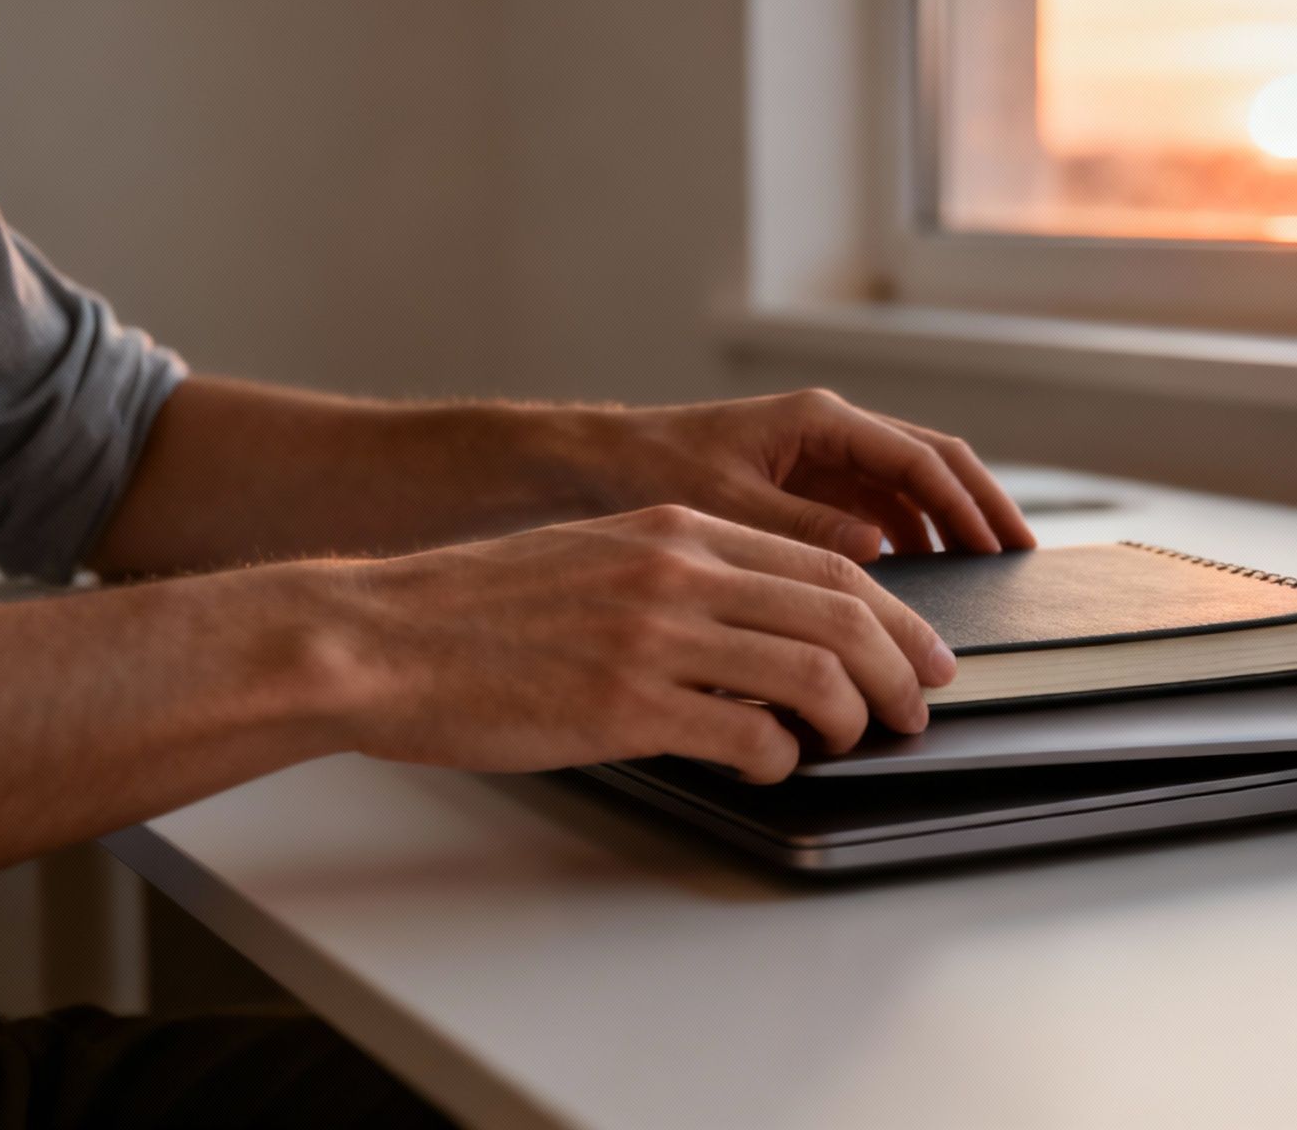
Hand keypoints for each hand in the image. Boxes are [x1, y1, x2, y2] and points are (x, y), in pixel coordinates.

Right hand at [335, 505, 954, 781]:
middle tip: (915, 708)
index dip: (893, 615)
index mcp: (676, 531)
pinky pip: (748, 736)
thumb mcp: (594, 559)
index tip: (920, 652)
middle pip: (842, 614)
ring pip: (813, 675)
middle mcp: (677, 572)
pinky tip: (765, 766)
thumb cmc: (474, 610)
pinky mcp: (625, 706)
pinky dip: (778, 759)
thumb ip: (680, 578)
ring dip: (852, 718)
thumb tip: (762, 627)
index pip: (826, 566)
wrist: (376, 637)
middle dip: (900, 669)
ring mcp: (654, 638)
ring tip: (851, 743)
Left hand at [570, 389, 1035, 560]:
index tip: (1001, 545)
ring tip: (982, 571)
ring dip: (950, 523)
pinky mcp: (811, 483)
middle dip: (979, 506)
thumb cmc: (655, 472)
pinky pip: (879, 506)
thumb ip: (805, 525)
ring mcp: (824, 455)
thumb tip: (877, 549)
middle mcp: (831, 430)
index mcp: (820, 421)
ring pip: (911, 485)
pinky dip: (911, 536)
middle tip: (1018, 554)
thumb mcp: (728, 506)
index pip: (920, 458)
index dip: (968, 503)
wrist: (601, 464)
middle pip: (932, 462)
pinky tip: (922, 577)